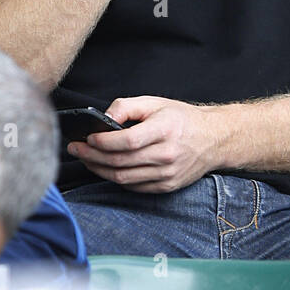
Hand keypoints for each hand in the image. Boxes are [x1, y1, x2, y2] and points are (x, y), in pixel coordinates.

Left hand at [67, 96, 220, 191]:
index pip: (128, 141)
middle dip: (93, 156)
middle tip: (75, 149)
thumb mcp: (156, 103)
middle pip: (121, 161)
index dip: (104, 142)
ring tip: (86, 159)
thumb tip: (104, 118)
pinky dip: (116, 178)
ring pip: (124, 178)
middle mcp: (167, 155)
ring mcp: (167, 174)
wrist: (213, 139)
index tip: (87, 137)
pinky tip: (105, 168)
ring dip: (99, 170)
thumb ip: (127, 106)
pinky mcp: (166, 186)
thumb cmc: (182, 119)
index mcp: (165, 130)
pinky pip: (134, 186)